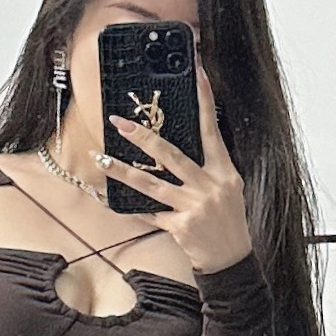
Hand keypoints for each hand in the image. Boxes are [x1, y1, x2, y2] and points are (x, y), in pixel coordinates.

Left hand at [101, 59, 252, 276]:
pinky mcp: (180, 226)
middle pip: (171, 155)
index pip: (212, 129)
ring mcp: (193, 206)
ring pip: (152, 184)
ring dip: (123, 171)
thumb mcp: (229, 189)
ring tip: (102, 158)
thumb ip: (209, 168)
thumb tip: (184, 147)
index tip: (197, 75)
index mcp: (223, 171)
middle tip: (120, 123)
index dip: (205, 101)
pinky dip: (131, 207)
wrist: (233, 260)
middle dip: (143, 137)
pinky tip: (111, 199)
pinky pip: (150, 213)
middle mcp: (209, 185)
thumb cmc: (229, 222)